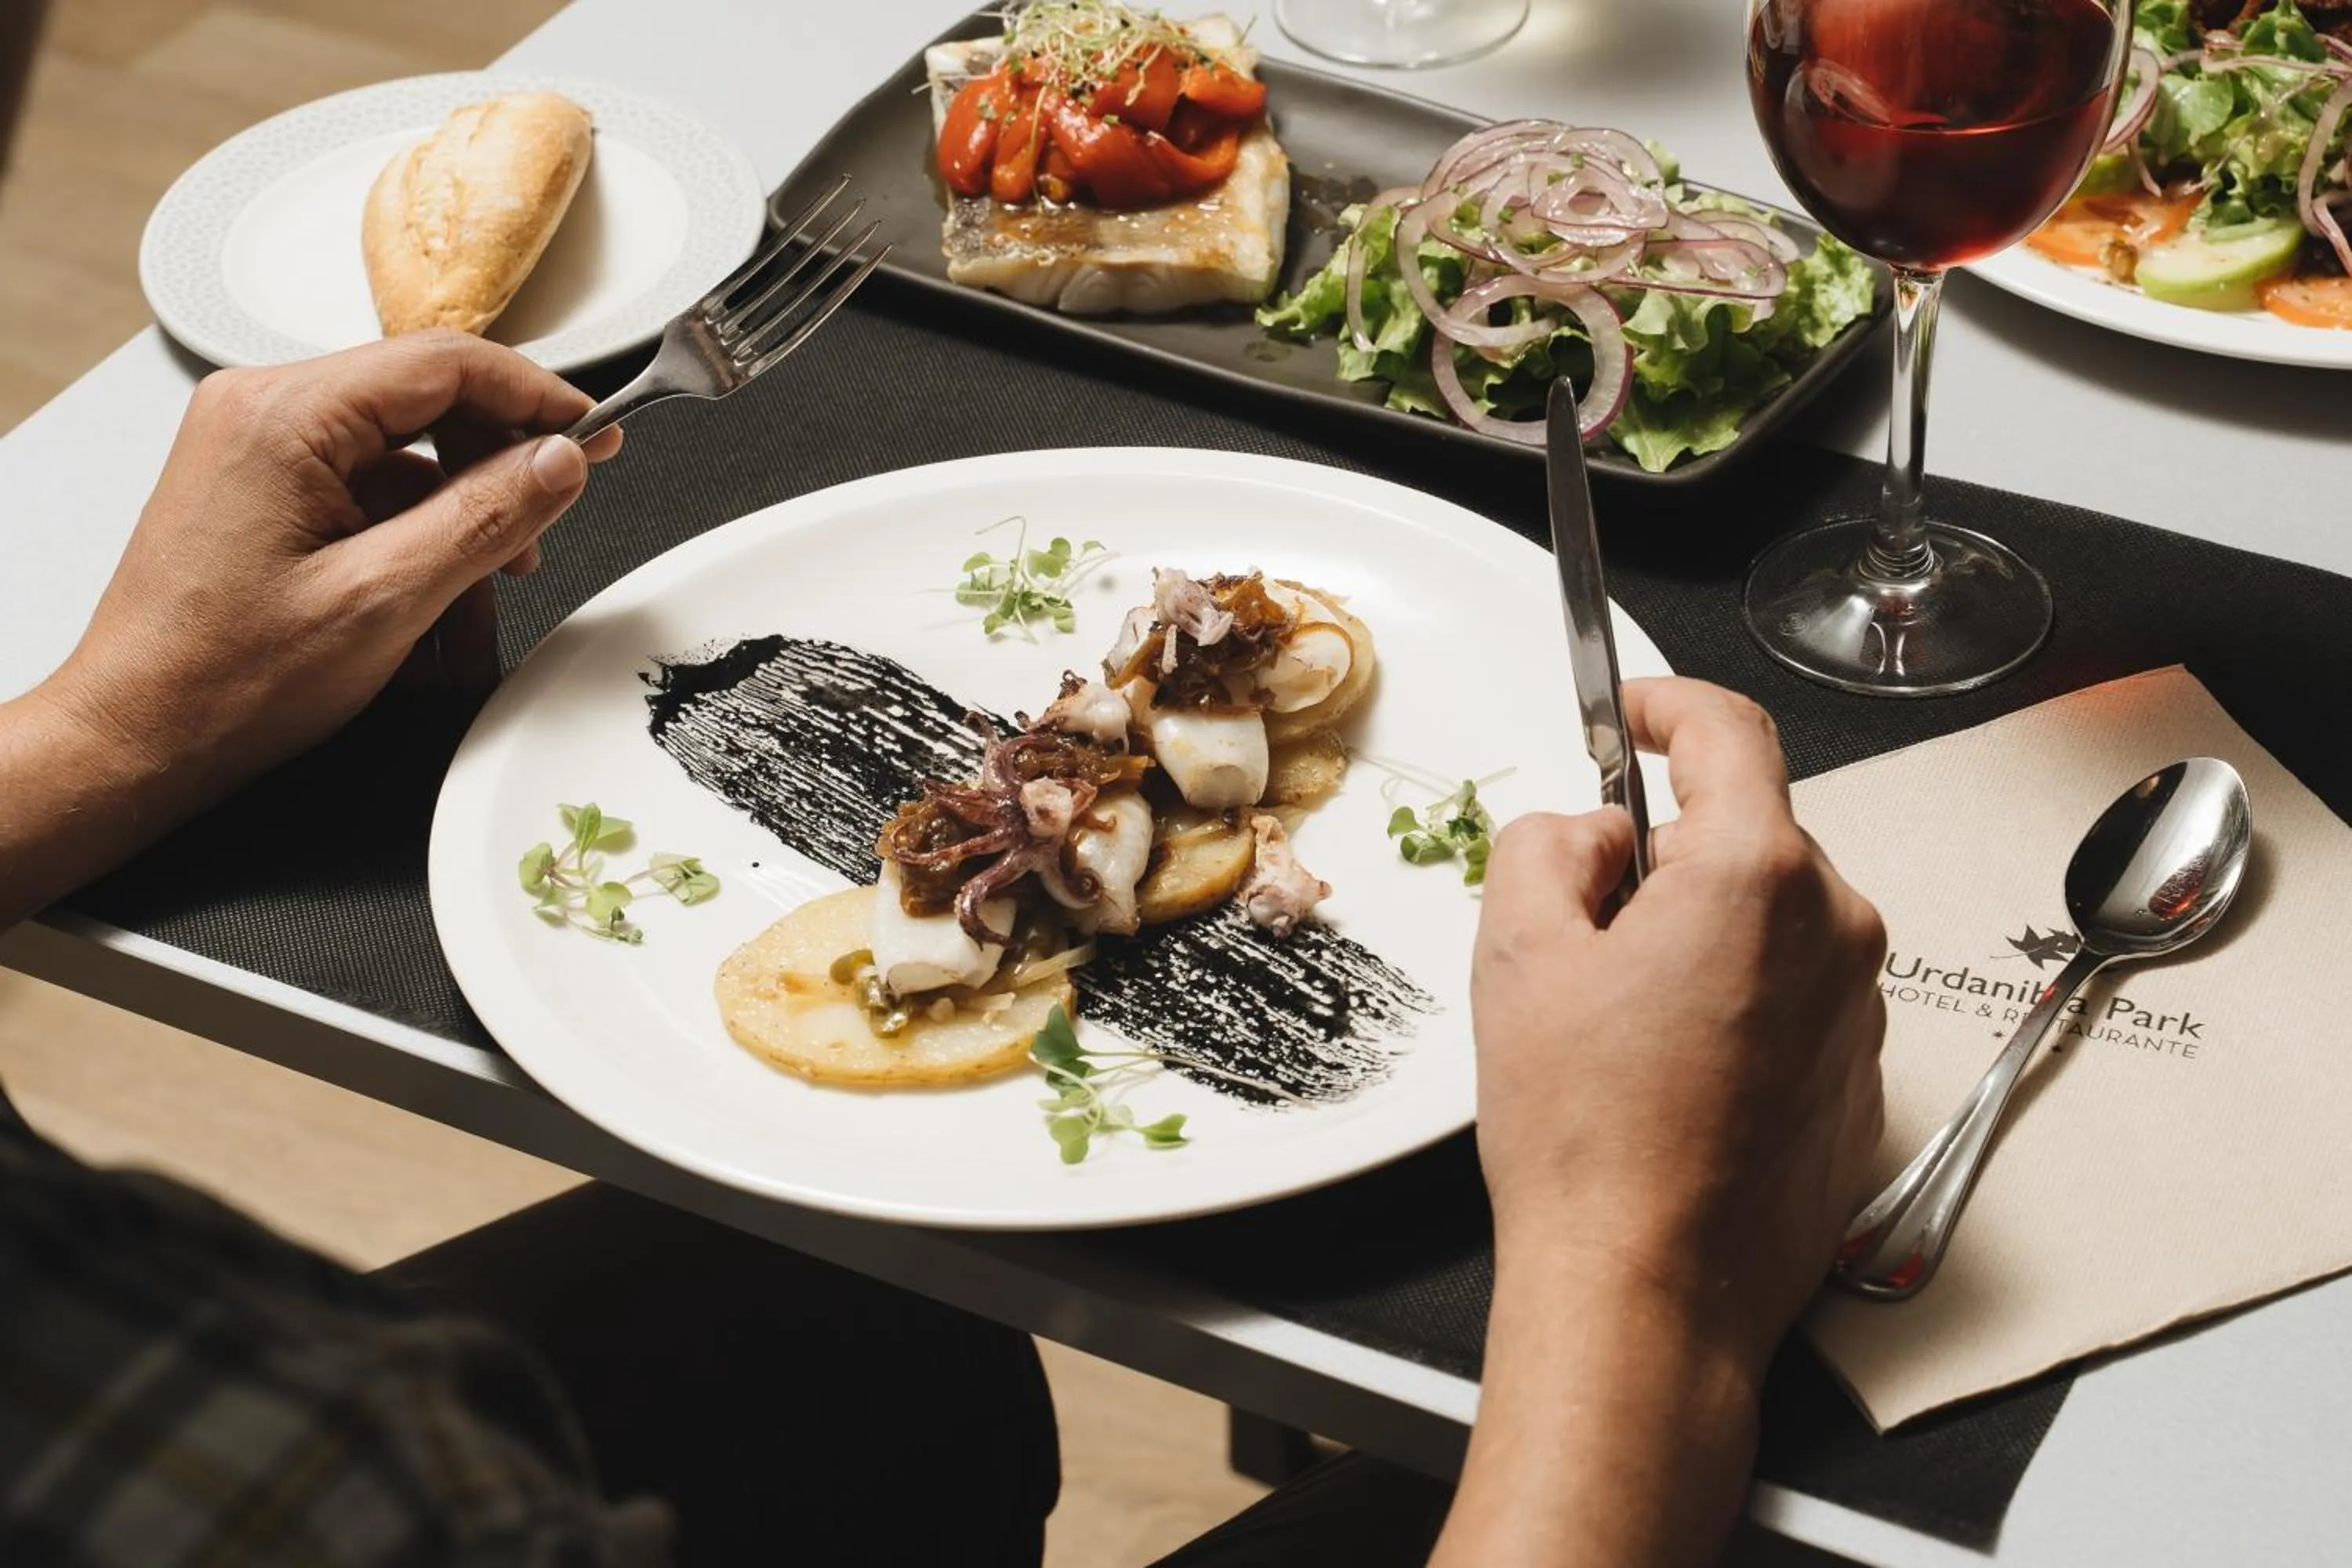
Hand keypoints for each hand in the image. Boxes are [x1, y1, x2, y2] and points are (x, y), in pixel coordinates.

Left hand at [37, 331, 619, 810]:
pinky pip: (369, 483)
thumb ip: (484, 518)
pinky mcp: (263, 488)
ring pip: (404, 448)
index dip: (535, 396)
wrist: (140, 737)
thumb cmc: (226, 679)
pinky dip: (419, 529)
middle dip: (500, 459)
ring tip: (500, 573)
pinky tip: (443, 587)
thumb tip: (559, 461)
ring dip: (464, 504)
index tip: (596, 433)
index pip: (442, 362)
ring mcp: (258, 447)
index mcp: (281, 414)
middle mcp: (261, 410)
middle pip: (425, 398)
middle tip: (560, 507)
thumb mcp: (384, 599)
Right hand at [1471, 677, 1885, 1373]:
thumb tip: (1594, 833)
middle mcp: (1833, 931)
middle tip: (1582, 921)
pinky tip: (1668, 1074)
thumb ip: (1549, 843)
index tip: (1634, 711)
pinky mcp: (1861, 1081)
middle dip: (1667, 852)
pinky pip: (1796, 996)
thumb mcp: (1516, 952)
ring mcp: (1859, 1011)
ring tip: (1619, 1023)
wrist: (1648, 1293)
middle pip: (1748, 833)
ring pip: (1771, 919)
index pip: (1729, 730)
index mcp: (1753, 877)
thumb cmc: (1587, 1143)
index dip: (1667, 704)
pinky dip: (1737, 1004)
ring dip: (1702, 934)